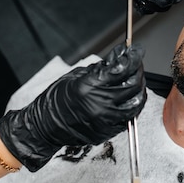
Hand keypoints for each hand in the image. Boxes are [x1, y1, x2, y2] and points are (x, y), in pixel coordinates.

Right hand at [0, 43, 145, 171]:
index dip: (133, 57)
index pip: (122, 68)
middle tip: (136, 63)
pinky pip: (129, 117)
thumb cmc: (55, 99)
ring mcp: (106, 119)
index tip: (136, 51)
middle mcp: (100, 103)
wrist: (44, 126)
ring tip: (134, 80)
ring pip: (136, 102)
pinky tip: (130, 97)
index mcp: (90, 86)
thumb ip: (100, 68)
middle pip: (133, 84)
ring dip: (139, 89)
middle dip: (138, 70)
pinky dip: (133, 105)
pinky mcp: (108, 131)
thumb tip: (118, 57)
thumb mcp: (76, 75)